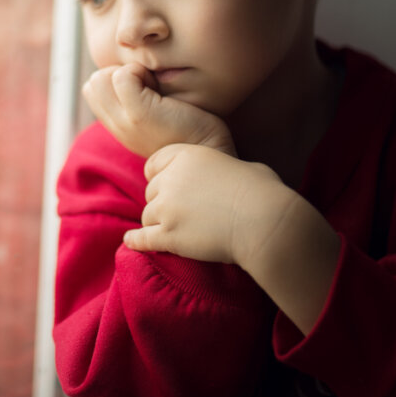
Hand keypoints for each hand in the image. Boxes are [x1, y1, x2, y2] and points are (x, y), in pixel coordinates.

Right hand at [83, 64, 235, 158]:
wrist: (211, 149)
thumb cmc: (192, 128)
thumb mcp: (156, 115)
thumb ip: (137, 99)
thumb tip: (132, 70)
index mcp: (118, 127)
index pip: (92, 89)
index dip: (114, 79)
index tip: (143, 87)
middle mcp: (116, 127)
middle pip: (92, 83)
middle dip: (118, 73)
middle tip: (149, 85)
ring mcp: (125, 122)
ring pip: (101, 78)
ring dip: (128, 72)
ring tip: (154, 86)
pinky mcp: (140, 114)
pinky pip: (122, 75)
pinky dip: (140, 71)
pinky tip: (160, 86)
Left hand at [123, 143, 290, 265]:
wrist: (265, 221)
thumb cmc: (263, 191)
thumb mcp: (241, 165)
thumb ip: (222, 167)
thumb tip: (236, 174)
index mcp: (186, 155)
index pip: (154, 164)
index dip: (161, 177)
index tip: (169, 187)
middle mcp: (170, 179)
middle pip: (150, 192)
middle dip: (162, 202)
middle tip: (180, 214)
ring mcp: (166, 208)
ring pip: (147, 216)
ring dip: (157, 224)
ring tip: (173, 232)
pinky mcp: (168, 235)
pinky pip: (143, 238)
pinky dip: (136, 241)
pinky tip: (130, 241)